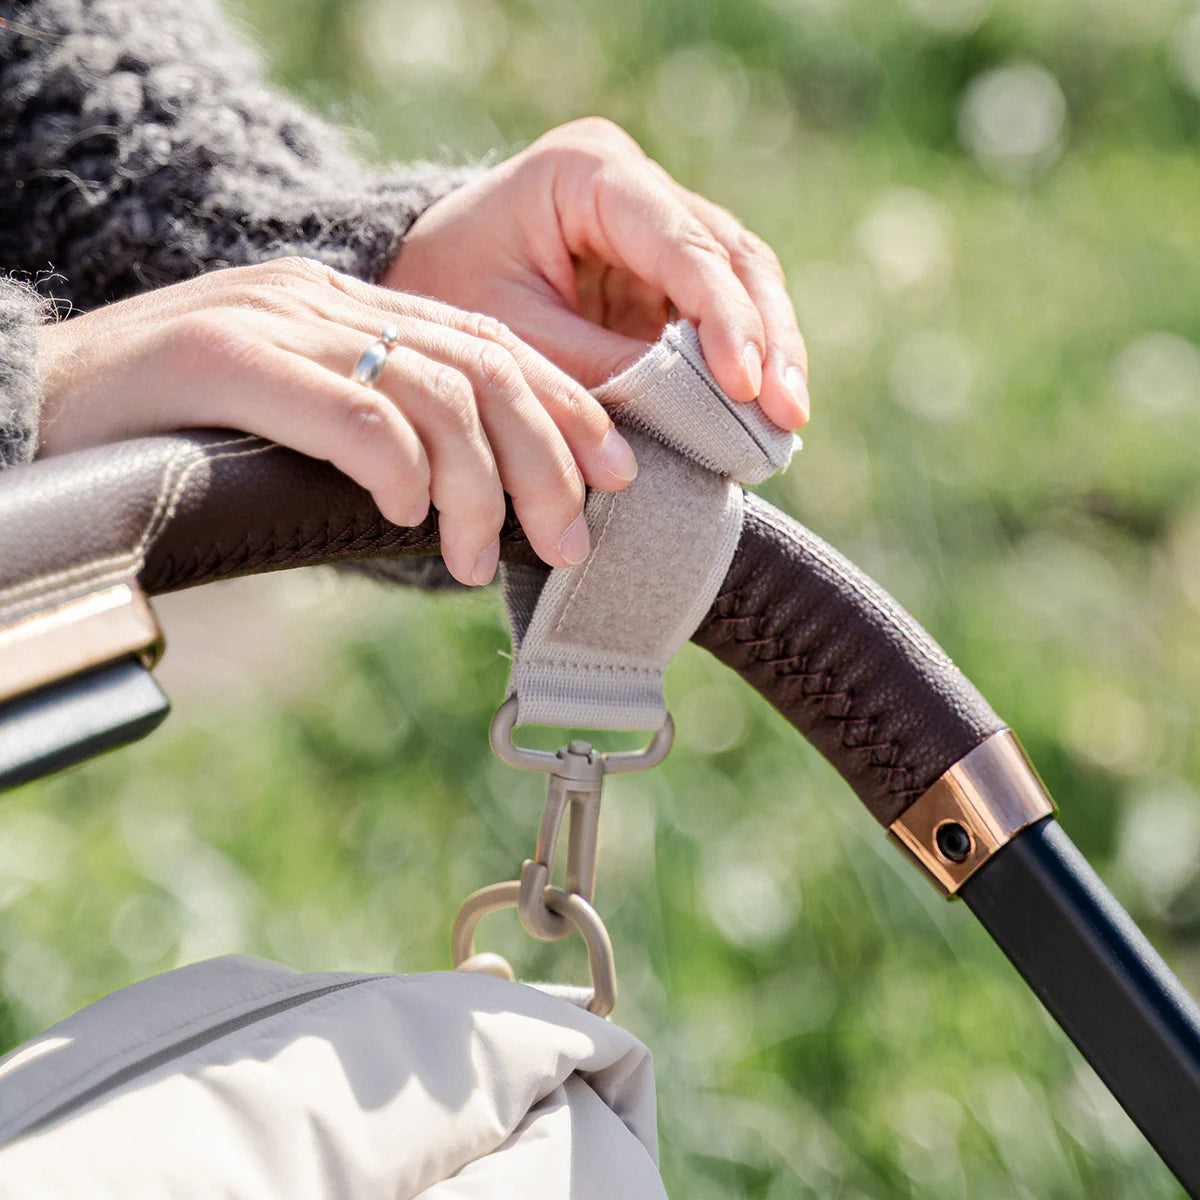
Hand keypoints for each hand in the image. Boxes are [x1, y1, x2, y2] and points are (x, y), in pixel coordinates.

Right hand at [35, 257, 638, 584]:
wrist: (32, 400)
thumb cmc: (169, 434)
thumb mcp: (291, 425)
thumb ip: (373, 441)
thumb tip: (464, 512)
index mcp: (349, 307)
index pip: (490, 346)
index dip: (568, 408)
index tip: (618, 474)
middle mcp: (325, 299)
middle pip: (480, 367)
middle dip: (547, 458)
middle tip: (569, 540)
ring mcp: (274, 320)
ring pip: (431, 391)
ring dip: (477, 484)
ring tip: (477, 555)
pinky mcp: (220, 356)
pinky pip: (347, 408)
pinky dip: (396, 466)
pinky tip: (407, 517)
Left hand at [385, 118, 809, 431]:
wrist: (418, 287)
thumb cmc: (447, 293)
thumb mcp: (513, 336)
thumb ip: (602, 368)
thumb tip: (699, 416)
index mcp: (589, 171)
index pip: (682, 243)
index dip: (724, 318)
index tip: (748, 386)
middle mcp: (636, 187)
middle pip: (731, 255)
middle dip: (767, 337)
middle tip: (789, 413)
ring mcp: (655, 228)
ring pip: (741, 282)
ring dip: (769, 352)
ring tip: (787, 422)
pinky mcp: (659, 276)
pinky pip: (717, 316)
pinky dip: (739, 364)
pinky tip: (760, 414)